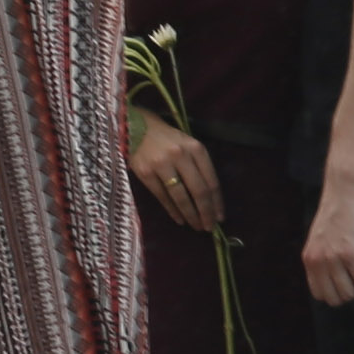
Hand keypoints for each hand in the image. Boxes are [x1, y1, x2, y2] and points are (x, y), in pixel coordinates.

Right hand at [127, 116, 223, 233]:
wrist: (134, 127)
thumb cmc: (165, 138)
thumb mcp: (186, 145)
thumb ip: (198, 165)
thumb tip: (209, 197)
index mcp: (195, 148)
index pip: (211, 180)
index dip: (217, 202)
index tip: (220, 217)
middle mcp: (180, 155)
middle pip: (198, 190)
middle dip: (206, 212)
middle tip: (209, 227)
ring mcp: (161, 164)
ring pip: (180, 196)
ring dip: (190, 214)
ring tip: (196, 226)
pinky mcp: (145, 173)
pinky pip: (162, 196)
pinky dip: (172, 210)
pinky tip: (179, 219)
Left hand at [304, 176, 353, 306]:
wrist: (346, 188)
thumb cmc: (340, 210)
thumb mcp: (322, 237)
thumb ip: (323, 256)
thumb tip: (335, 277)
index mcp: (309, 259)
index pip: (319, 294)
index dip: (338, 293)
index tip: (350, 281)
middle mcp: (318, 261)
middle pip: (336, 298)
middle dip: (353, 293)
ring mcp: (333, 257)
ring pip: (350, 293)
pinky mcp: (351, 252)